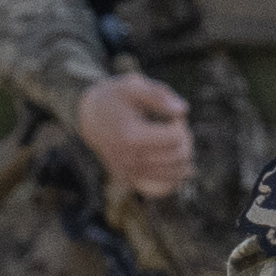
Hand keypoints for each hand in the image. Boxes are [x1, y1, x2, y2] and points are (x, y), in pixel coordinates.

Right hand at [75, 68, 194, 198]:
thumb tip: (183, 110)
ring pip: (175, 176)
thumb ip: (158, 95)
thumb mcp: (133, 85)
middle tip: (175, 127)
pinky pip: (160, 190)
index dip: (180, 123)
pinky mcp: (130, 180)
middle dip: (185, 140)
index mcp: (131, 136)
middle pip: (178, 158)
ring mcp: (129, 173)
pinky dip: (173, 179)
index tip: (172, 115)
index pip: (175, 138)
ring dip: (183, 158)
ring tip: (173, 142)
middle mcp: (130, 159)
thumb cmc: (115, 98)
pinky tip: (173, 164)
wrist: (90, 118)